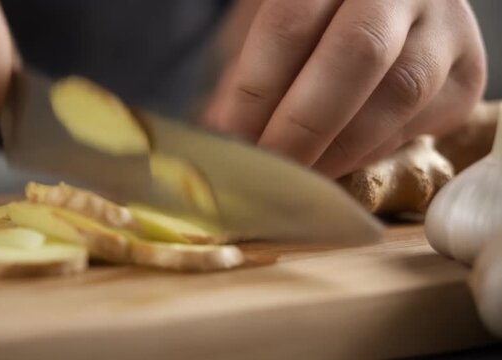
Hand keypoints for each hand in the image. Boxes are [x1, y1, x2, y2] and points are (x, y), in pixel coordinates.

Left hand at [205, 0, 485, 177]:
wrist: (384, 8)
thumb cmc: (316, 18)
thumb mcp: (276, 23)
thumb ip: (251, 70)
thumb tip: (227, 134)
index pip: (291, 23)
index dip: (257, 88)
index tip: (231, 137)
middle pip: (356, 54)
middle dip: (303, 125)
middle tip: (269, 168)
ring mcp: (447, 27)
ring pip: (399, 93)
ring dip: (340, 148)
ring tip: (299, 173)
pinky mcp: (468, 73)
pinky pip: (421, 122)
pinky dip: (372, 150)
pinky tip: (338, 161)